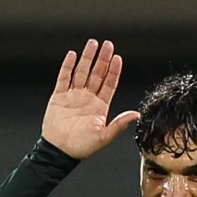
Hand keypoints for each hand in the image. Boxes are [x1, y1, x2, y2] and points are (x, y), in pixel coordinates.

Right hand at [41, 39, 139, 159]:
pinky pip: (63, 78)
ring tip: (92, 43)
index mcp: (99, 107)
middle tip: (108, 44)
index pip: (109, 84)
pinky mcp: (59, 97)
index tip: (118, 58)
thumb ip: (120, 124)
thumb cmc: (82, 147)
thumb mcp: (104, 136)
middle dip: (102, 59)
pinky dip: (68, 66)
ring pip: (81, 72)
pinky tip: (73, 55)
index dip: (114, 71)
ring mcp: (73, 96)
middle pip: (97, 74)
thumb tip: (137, 115)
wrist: (59, 152)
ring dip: (87, 58)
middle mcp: (87, 99)